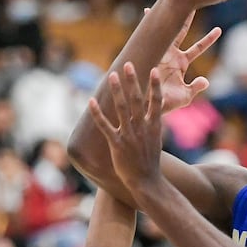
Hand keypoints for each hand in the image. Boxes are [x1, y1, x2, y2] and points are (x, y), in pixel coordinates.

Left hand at [88, 64, 164, 193]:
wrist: (147, 182)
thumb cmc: (150, 163)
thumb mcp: (156, 141)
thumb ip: (153, 125)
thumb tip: (154, 114)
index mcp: (154, 126)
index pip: (156, 102)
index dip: (154, 85)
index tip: (153, 70)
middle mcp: (142, 128)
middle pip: (137, 100)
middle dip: (132, 81)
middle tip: (127, 64)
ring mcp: (129, 135)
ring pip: (122, 109)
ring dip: (116, 91)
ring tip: (111, 75)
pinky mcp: (117, 145)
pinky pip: (105, 126)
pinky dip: (97, 114)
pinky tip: (90, 102)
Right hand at [152, 9, 220, 112]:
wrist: (145, 104)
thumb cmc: (165, 103)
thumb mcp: (184, 97)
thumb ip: (195, 87)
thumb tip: (206, 80)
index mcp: (182, 62)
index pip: (199, 47)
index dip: (209, 39)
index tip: (219, 30)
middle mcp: (172, 54)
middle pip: (182, 30)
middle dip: (187, 15)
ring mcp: (160, 51)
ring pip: (167, 28)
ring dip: (169, 14)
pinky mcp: (150, 52)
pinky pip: (151, 35)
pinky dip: (149, 23)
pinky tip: (148, 11)